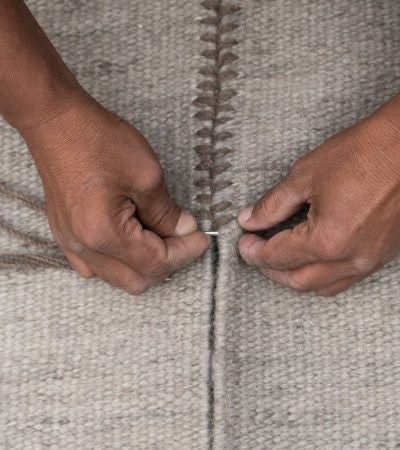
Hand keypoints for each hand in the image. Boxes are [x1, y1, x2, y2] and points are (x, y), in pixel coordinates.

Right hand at [23, 94, 210, 293]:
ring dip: (145, 265)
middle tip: (185, 240)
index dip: (185, 252)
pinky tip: (134, 241)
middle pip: (137, 280)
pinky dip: (122, 262)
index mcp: (104, 234)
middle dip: (168, 264)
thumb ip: (167, 212)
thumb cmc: (99, 141)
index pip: (156, 262)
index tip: (203, 238)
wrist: (56, 123)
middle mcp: (84, 247)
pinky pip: (97, 267)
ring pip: (118, 277)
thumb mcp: (146, 175)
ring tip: (162, 238)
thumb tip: (184, 230)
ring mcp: (71, 244)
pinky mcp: (66, 236)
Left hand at [237, 98, 399, 295]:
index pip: (278, 257)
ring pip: (324, 286)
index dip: (254, 252)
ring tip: (281, 257)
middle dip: (270, 270)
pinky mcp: (385, 254)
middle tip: (256, 252)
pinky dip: (323, 274)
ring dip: (297, 276)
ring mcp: (372, 261)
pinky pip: (348, 278)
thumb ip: (272, 204)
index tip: (243, 242)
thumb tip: (250, 220)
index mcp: (327, 241)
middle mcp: (351, 259)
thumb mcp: (305, 176)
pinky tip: (314, 256)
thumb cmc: (363, 154)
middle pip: (298, 281)